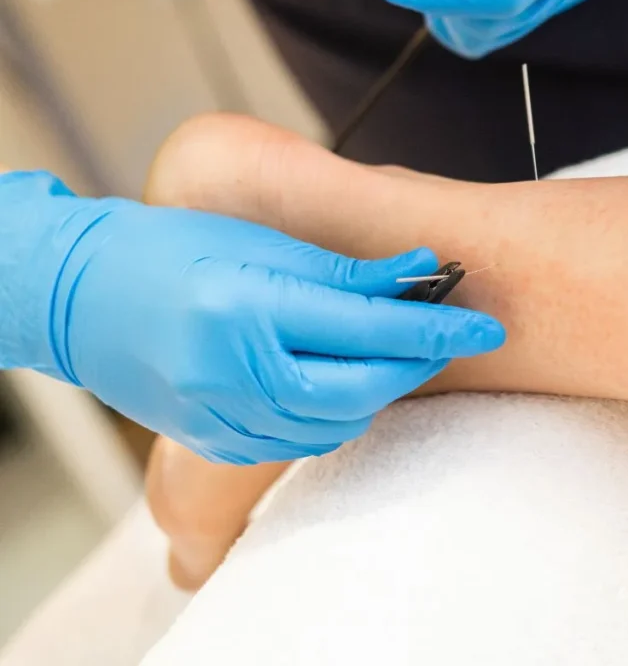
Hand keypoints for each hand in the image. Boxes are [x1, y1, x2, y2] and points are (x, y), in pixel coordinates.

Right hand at [0, 171, 503, 463]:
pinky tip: (352, 381)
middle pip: (358, 388)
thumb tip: (420, 271)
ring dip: (383, 388)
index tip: (487, 323)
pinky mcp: (214, 439)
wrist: (85, 298)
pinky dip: (339, 415)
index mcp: (247, 307)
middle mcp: (233, 370)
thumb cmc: (172, 251)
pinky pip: (299, 441)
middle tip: (455, 335)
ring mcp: (220, 415)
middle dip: (417, 363)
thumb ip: (343, 270)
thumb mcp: (260, 241)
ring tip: (407, 349)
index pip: (366, 327)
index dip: (434, 326)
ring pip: (334, 422)